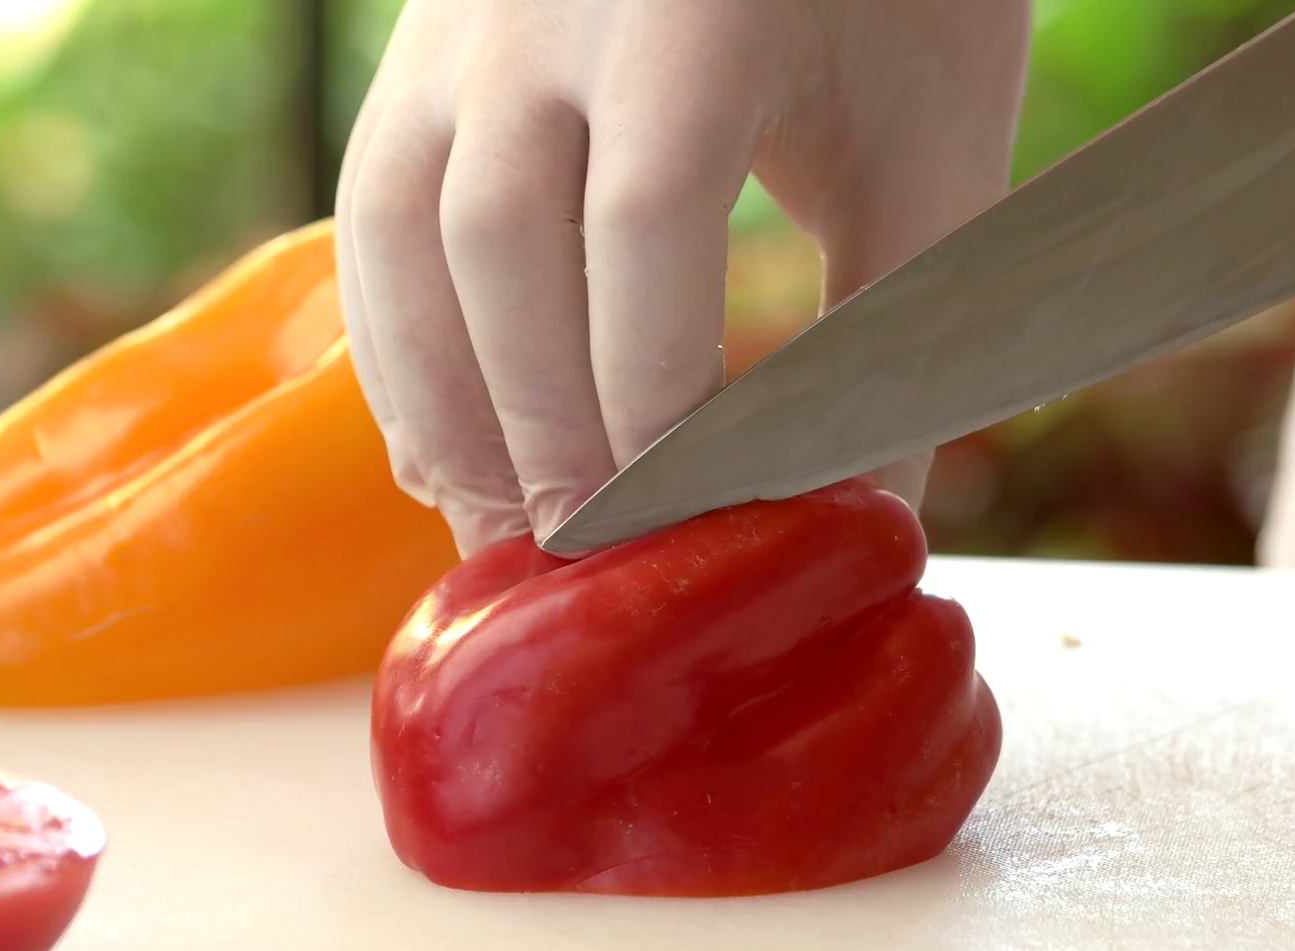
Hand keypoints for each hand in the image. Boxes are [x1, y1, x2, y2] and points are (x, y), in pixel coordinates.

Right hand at [335, 0, 1030, 554]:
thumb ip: (891, 329)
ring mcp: (459, 24)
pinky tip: (438, 441)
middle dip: (540, 425)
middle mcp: (544, 4)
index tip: (691, 518)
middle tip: (583, 552)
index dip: (659, 396)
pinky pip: (370, 216)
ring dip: (442, 402)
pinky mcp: (417, 55)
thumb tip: (853, 521)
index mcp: (695, 6)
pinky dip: (394, 347)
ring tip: (494, 525)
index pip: (647, 223)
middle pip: (500, 242)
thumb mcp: (925, 141)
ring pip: (402, 233)